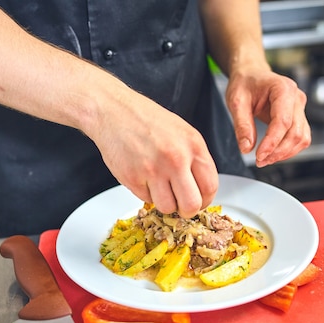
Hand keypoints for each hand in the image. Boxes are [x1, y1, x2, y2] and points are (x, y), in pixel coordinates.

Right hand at [89, 90, 218, 218]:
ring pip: (168, 207)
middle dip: (187, 210)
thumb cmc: (146, 119)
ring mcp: (153, 170)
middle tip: (180, 205)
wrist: (113, 111)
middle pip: (191, 204)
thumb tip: (201, 187)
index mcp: (193, 145)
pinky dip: (145, 193)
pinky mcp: (133, 178)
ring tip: (159, 187)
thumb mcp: (181, 132)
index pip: (210, 186)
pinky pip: (146, 199)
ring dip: (164, 203)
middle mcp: (175, 158)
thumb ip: (194, 158)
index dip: (205, 200)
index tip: (199, 201)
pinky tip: (142, 175)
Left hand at [225, 65, 310, 166]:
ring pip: (302, 138)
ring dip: (285, 153)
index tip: (259, 155)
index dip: (272, 142)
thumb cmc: (245, 82)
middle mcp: (296, 98)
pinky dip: (288, 149)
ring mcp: (299, 108)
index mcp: (283, 89)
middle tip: (260, 160)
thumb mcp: (236, 101)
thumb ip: (242, 124)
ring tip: (265, 159)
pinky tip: (273, 153)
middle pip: (296, 132)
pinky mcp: (298, 117)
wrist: (251, 74)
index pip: (283, 122)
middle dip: (278, 151)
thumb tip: (246, 148)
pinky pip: (299, 137)